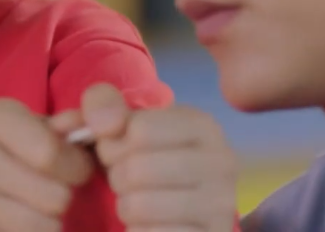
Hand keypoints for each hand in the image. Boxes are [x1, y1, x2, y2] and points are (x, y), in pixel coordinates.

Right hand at [0, 98, 95, 231]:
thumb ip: (65, 128)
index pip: (51, 154)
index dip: (77, 167)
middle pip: (53, 197)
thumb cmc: (0, 151)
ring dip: (49, 225)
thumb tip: (93, 127)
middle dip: (64, 199)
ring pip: (40, 228)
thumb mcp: (28, 127)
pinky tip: (15, 226)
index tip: (76, 170)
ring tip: (38, 212)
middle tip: (55, 194)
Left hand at [76, 83, 237, 230]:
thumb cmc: (140, 160)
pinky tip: (147, 226)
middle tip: (124, 182)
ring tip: (136, 203)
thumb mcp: (119, 125)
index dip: (113, 143)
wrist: (170, 210)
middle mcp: (222, 162)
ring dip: (125, 208)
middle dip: (117, 178)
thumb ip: (102, 105)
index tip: (118, 152)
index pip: (139, 130)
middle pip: (138, 169)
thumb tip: (102, 124)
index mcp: (201, 125)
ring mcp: (222, 205)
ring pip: (140, 206)